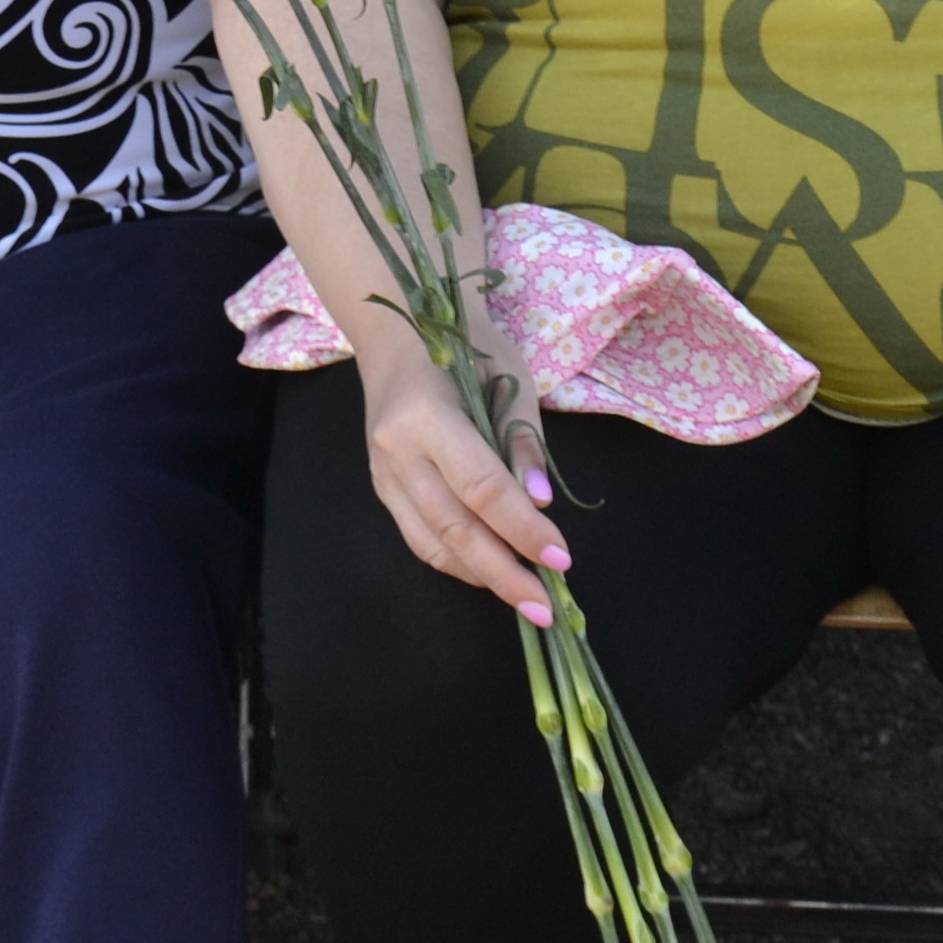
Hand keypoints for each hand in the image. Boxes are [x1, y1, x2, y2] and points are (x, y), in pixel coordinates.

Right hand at [358, 343, 571, 624]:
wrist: (400, 335)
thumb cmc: (467, 350)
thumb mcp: (509, 380)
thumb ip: (524, 443)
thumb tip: (541, 504)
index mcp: (427, 416)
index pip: (481, 487)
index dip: (522, 528)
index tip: (561, 558)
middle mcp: (397, 450)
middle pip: (454, 527)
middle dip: (504, 571)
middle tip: (546, 606)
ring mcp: (382, 473)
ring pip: (431, 542)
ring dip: (481, 576)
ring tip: (524, 598)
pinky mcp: (381, 488)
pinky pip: (418, 537)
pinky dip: (457, 562)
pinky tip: (489, 572)